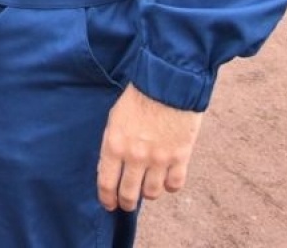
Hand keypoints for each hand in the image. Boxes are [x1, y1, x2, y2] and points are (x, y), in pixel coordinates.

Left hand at [97, 84, 203, 212]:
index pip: (106, 183)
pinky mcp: (180, 157)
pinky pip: (174, 185)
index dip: (107, 198)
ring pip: (152, 194)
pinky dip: (170, 186)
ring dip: (148, 194)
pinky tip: (167, 180)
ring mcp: (159, 159)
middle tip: (127, 204)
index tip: (109, 204)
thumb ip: (114, 144)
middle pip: (129, 194)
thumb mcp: (116, 118)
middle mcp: (135, 156)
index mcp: (114, 144)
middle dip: (126, 203)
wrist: (168, 82)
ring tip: (147, 189)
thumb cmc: (139, 96)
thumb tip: (114, 166)